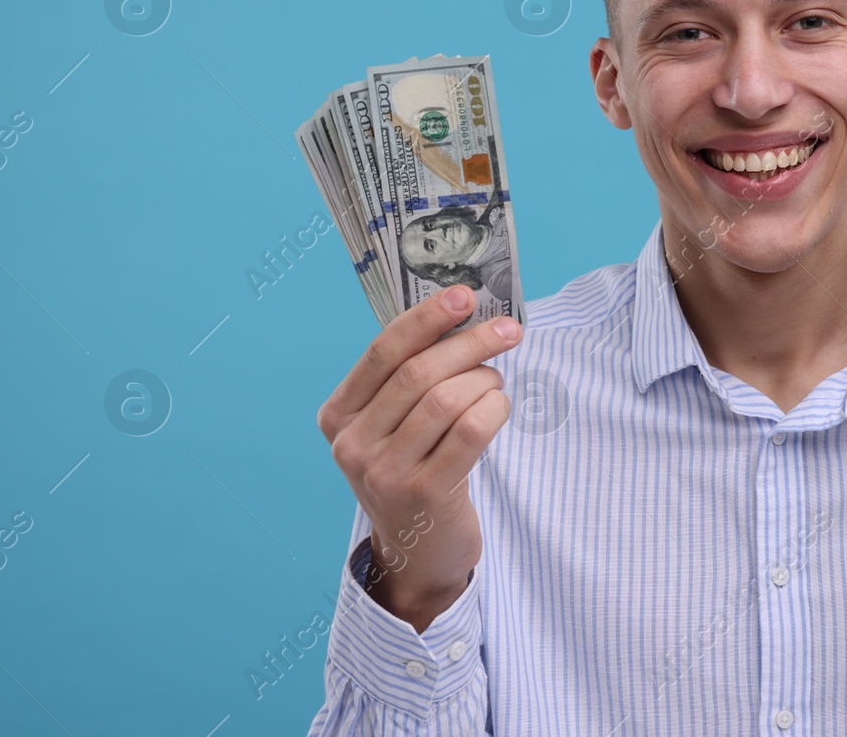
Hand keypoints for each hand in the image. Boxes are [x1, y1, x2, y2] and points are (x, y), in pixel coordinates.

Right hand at [317, 285, 521, 630]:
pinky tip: (500, 406)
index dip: (426, 318)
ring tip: (497, 383)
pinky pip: (470, 431)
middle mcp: (352, 444)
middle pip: (418, 373)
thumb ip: (411, 377)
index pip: (382, 351)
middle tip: (508, 331)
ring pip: (446, 399)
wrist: (418, 552)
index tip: (465, 294)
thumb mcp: (394, 426)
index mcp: (338, 415)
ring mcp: (384, 473)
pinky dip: (494, 408)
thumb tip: (463, 315)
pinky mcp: (424, 494)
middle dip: (470, 343)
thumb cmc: (414, 470)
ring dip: (485, 380)